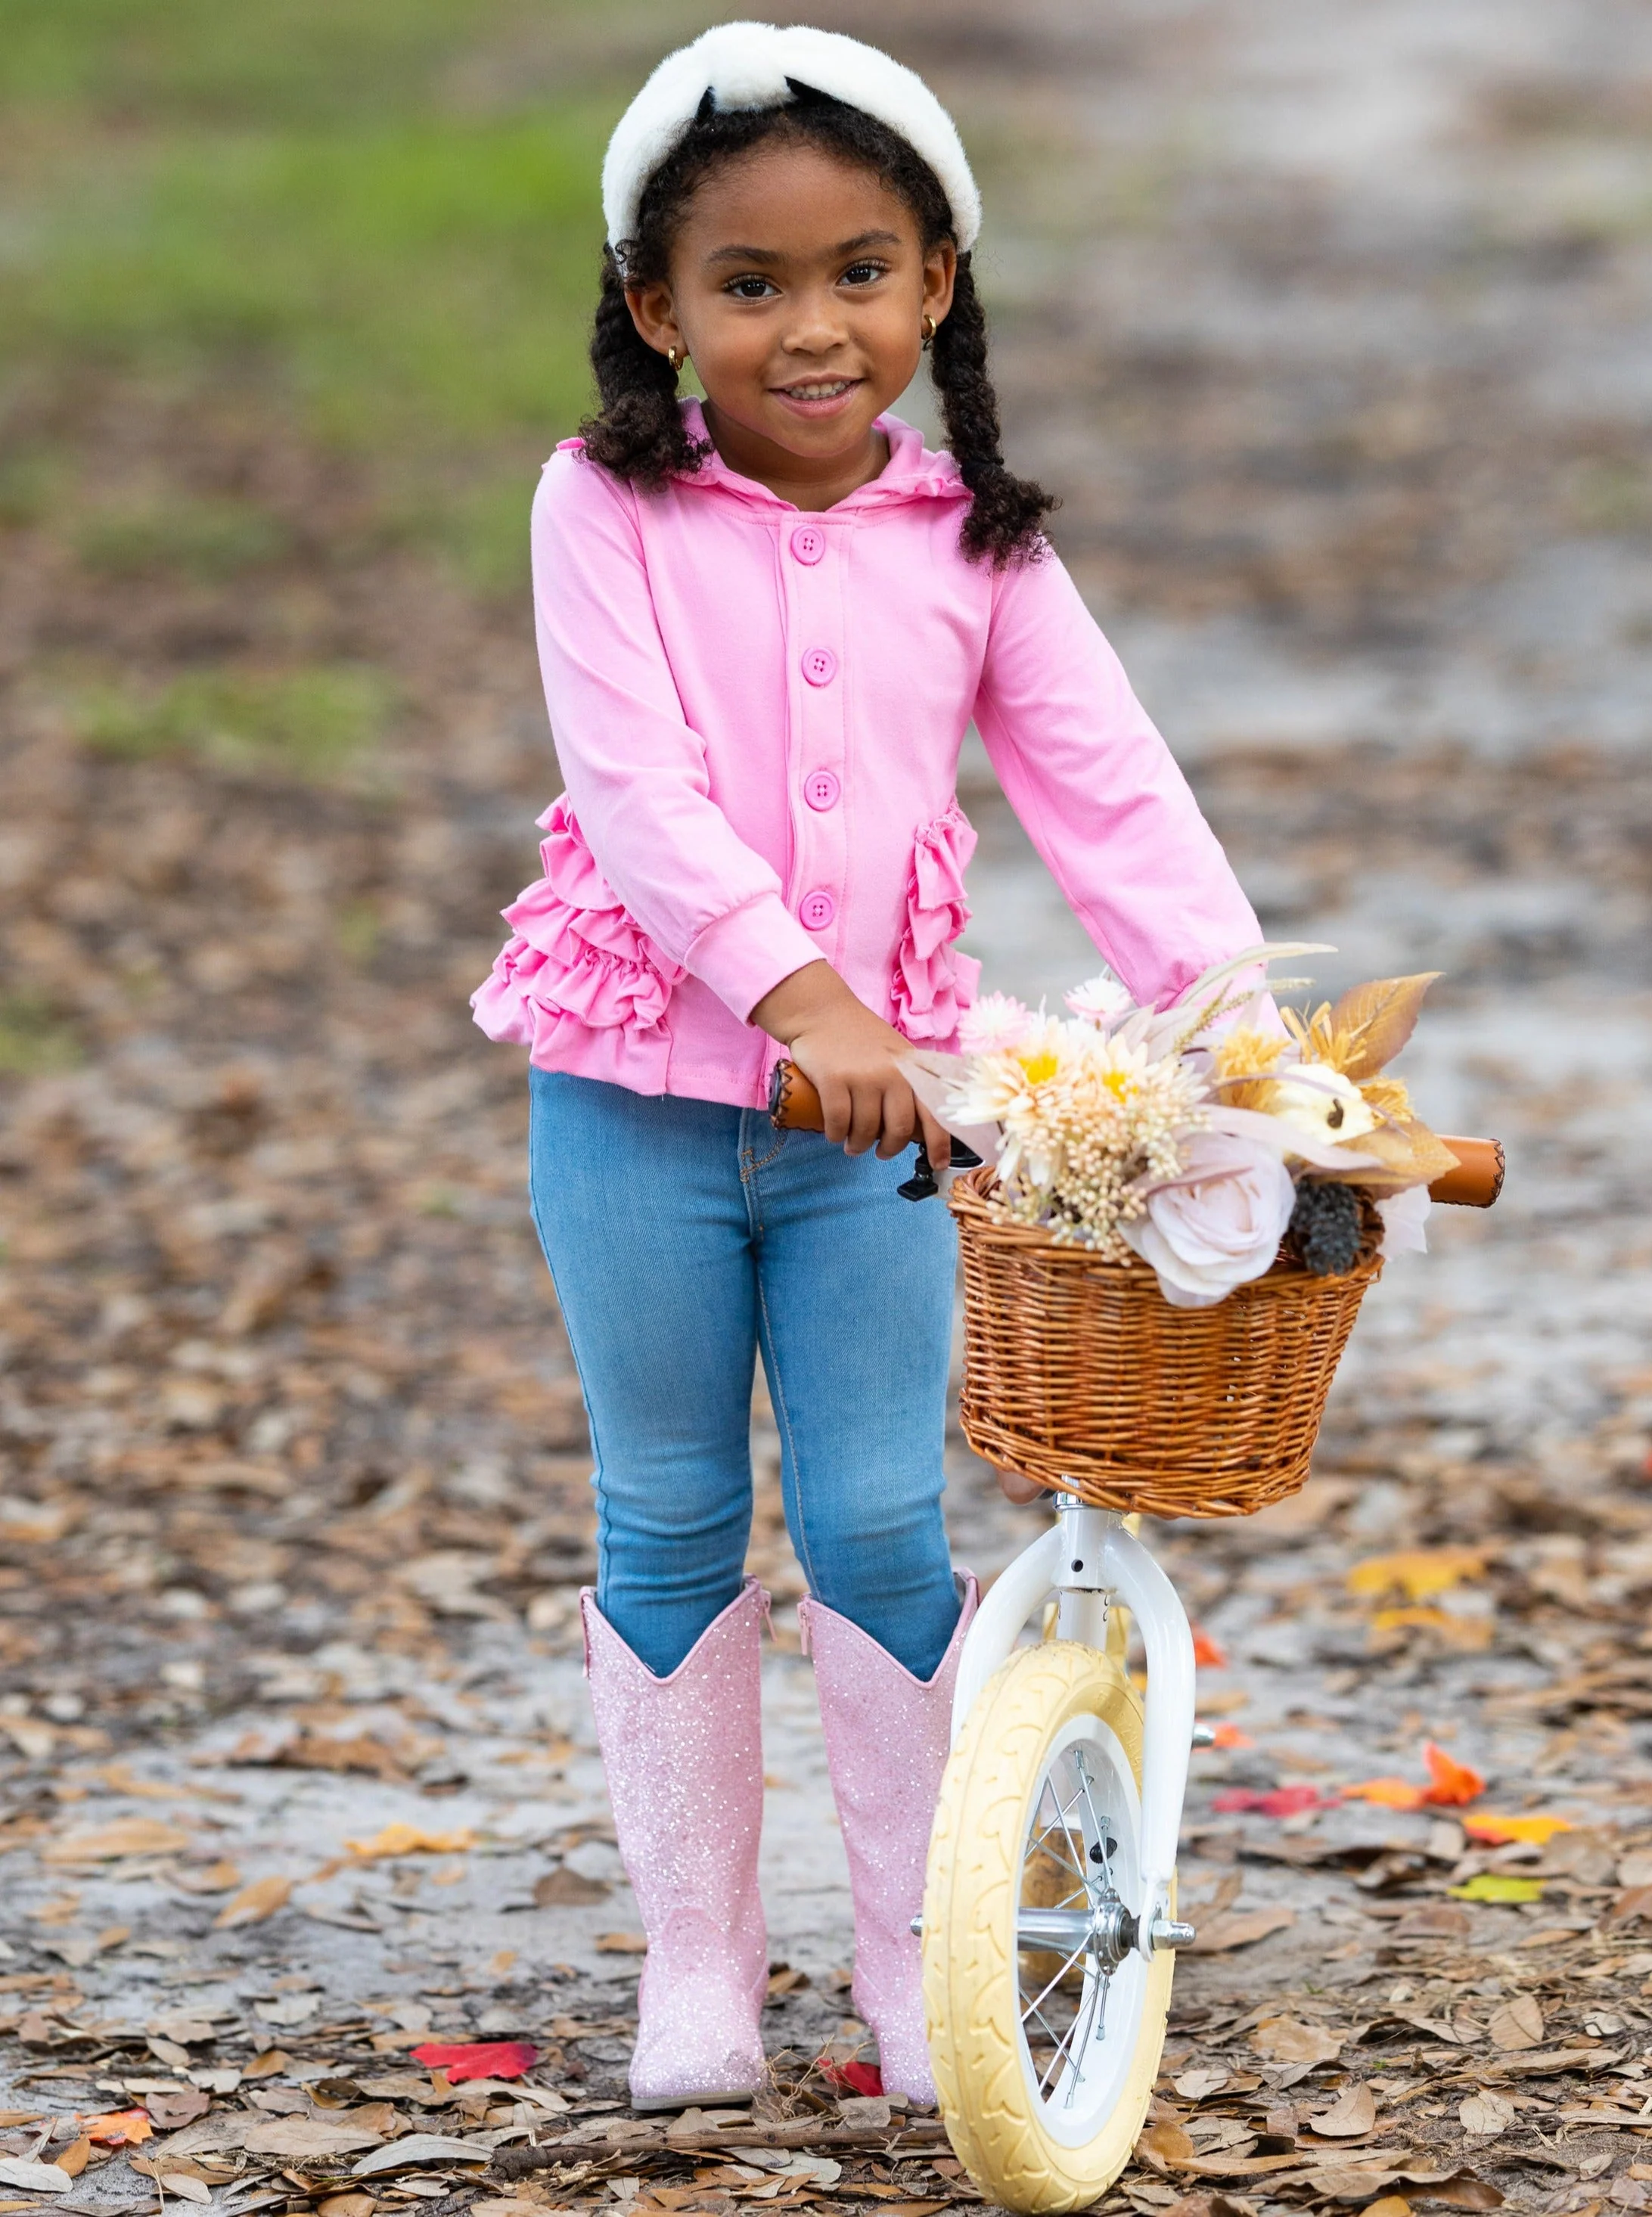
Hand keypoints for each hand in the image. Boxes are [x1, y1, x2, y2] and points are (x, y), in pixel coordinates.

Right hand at [751, 961, 951, 1164]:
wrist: (821, 1011)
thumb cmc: (860, 1037)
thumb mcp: (896, 1055)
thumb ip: (909, 1084)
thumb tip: (921, 1128)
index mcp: (911, 1070)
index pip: (934, 1113)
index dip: (939, 1144)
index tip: (938, 1164)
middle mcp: (892, 1074)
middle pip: (899, 1130)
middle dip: (889, 1149)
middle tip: (880, 1152)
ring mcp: (863, 1077)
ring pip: (865, 1130)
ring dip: (857, 1145)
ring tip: (851, 1144)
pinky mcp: (833, 1080)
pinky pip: (838, 1123)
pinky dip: (836, 1135)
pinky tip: (834, 1134)